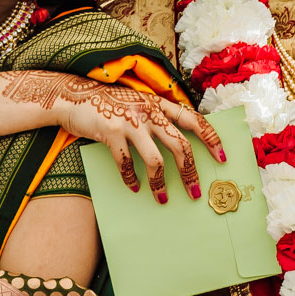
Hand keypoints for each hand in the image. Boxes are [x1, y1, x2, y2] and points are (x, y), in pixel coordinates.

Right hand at [0, 72, 225, 205]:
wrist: (72, 95)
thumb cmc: (108, 104)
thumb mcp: (137, 104)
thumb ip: (156, 118)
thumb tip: (178, 145)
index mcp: (159, 103)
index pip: (194, 120)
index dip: (211, 139)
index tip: (222, 158)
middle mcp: (149, 111)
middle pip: (181, 145)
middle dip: (190, 172)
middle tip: (196, 192)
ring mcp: (131, 122)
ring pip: (157, 160)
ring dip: (161, 184)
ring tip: (163, 199)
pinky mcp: (112, 133)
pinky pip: (127, 164)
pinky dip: (131, 180)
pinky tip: (134, 188)